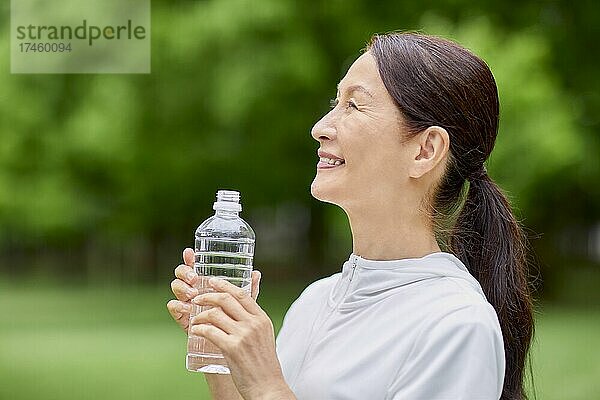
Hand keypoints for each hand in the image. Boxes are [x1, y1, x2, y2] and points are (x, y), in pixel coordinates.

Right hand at [166, 248, 261, 333]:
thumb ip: (247, 291)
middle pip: (182, 273)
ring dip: (183, 287)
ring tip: (194, 294)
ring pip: (176, 286)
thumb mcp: (243, 306)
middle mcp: (195, 288)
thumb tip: (256, 273)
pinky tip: (189, 308)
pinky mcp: (182, 317)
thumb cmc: (236, 322)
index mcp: (206, 282)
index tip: (190, 253)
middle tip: (195, 278)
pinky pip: (173, 307)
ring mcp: (187, 301)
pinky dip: (178, 305)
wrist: (230, 346)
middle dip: (185, 272)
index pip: (195, 265)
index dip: (190, 257)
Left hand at [190, 278, 294, 399]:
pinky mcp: (232, 348)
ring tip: (195, 320)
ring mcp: (243, 335)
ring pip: (215, 314)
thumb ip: (253, 323)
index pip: (242, 294)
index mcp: (262, 319)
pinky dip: (199, 329)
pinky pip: (210, 331)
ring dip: (200, 315)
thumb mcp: (264, 337)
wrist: (268, 387)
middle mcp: (254, 324)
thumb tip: (238, 313)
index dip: (225, 285)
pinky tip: (195, 331)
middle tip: (198, 298)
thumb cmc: (264, 366)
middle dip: (208, 296)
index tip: (213, 282)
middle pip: (227, 299)